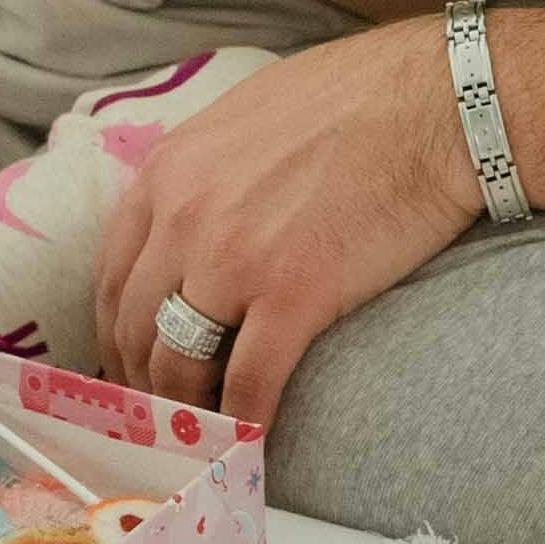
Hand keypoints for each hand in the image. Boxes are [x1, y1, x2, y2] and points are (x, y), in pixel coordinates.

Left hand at [91, 18, 481, 426]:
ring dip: (186, 414)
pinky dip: (244, 425)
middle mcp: (181, 216)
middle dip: (142, 385)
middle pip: (134, 329)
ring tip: (203, 441)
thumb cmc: (354, 99)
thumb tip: (193, 219)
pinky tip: (252, 443)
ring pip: (177, 365)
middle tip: (163, 420)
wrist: (434, 104)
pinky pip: (249, 384)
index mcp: (167, 171)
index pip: (110, 275)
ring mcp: (232, 258)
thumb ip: (203, 170)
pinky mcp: (293, 295)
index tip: (131, 367)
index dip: (114, 335)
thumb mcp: (243, 117)